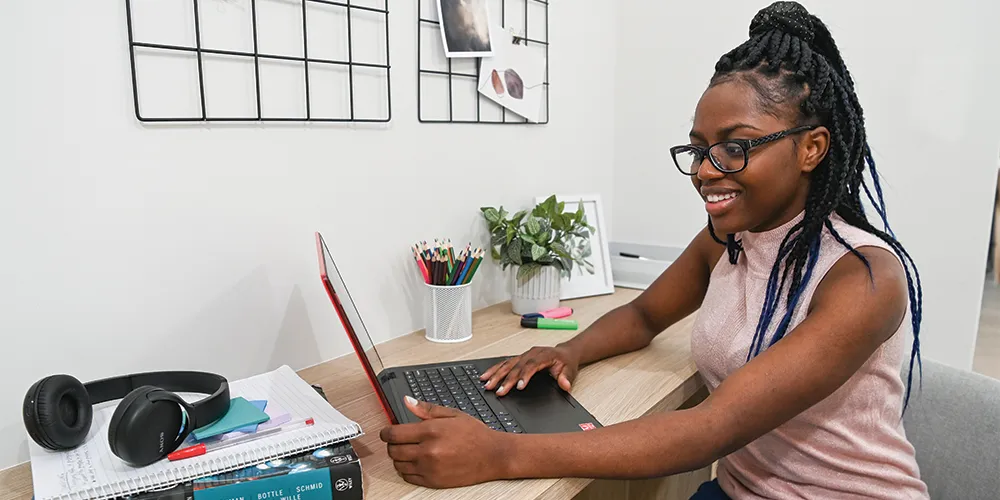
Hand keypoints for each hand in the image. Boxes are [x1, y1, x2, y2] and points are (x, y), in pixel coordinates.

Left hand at [379, 396, 510, 487]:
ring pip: (398, 465)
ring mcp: (429, 468)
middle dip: (392, 444)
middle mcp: (427, 451)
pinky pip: (408, 477)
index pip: (393, 434)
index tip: (387, 431)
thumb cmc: (475, 435)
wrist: (492, 456)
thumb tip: (408, 401)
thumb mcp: (452, 415)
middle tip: (399, 440)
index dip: (386, 432)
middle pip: (393, 450)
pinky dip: (407, 470)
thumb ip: (426, 409)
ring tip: (409, 451)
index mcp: (430, 431)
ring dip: (399, 458)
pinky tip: (416, 462)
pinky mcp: (433, 481)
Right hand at [480, 345, 579, 396]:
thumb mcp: (571, 370)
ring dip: (496, 374)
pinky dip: (495, 370)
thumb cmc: (566, 362)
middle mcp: (532, 353)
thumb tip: (565, 385)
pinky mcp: (519, 358)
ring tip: (486, 383)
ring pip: (508, 363)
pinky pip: (505, 363)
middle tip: (498, 390)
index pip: (532, 365)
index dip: (524, 375)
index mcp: (544, 355)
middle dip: (506, 379)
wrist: (565, 353)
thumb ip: (567, 378)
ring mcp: (524, 355)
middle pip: (516, 365)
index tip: (519, 386)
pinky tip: (486, 376)